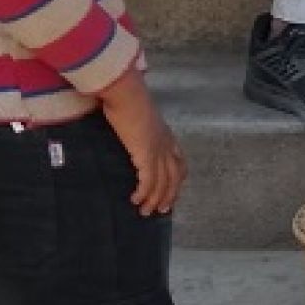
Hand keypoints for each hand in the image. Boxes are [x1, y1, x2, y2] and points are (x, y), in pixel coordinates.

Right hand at [97, 70, 186, 216]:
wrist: (125, 91)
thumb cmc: (126, 99)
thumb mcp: (136, 116)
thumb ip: (136, 127)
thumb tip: (125, 131)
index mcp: (166, 135)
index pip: (179, 162)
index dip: (177, 179)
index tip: (171, 192)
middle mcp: (166, 144)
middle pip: (175, 176)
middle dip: (169, 195)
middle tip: (162, 210)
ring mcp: (159, 149)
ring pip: (163, 182)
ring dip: (155, 199)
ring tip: (146, 212)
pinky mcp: (147, 153)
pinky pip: (149, 180)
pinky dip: (144, 193)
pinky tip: (136, 200)